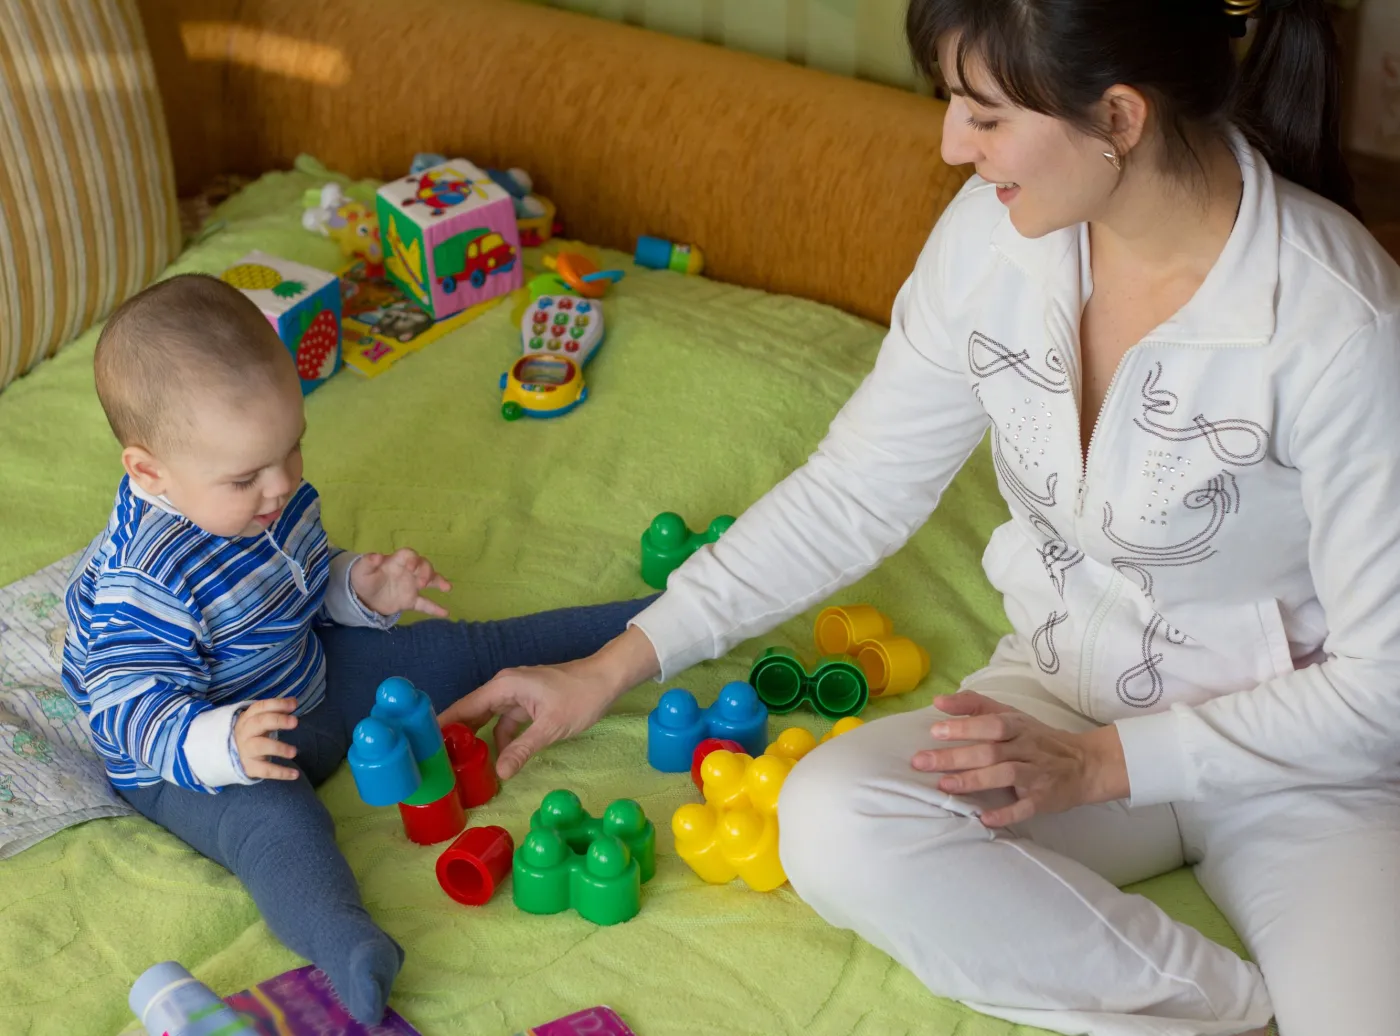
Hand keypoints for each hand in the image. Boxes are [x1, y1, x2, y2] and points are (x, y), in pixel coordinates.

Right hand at [234, 698, 299, 780]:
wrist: (229, 757)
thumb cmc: (252, 735)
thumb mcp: (260, 721)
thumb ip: (275, 711)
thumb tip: (294, 701)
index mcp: (248, 719)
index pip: (260, 708)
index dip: (277, 704)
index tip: (293, 705)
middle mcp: (245, 733)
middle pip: (259, 723)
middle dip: (277, 720)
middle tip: (295, 722)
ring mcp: (246, 751)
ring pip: (260, 746)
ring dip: (278, 747)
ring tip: (294, 752)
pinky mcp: (250, 767)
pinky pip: (265, 770)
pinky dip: (281, 773)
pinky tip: (295, 774)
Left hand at [351, 548, 451, 617]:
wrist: (362, 597)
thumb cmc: (363, 579)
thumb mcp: (360, 570)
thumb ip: (367, 562)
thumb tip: (375, 556)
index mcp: (396, 562)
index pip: (409, 555)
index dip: (413, 559)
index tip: (411, 567)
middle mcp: (407, 572)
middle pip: (423, 565)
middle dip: (426, 572)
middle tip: (423, 583)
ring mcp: (411, 586)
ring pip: (429, 580)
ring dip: (438, 582)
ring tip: (446, 587)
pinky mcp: (410, 600)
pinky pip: (425, 603)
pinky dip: (435, 608)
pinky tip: (445, 612)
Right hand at [437, 626, 659, 779]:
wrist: (606, 680)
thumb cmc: (580, 697)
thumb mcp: (551, 727)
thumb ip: (523, 749)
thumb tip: (500, 773)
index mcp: (504, 686)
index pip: (464, 707)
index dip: (443, 725)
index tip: (424, 745)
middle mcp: (504, 687)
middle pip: (471, 713)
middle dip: (456, 735)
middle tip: (438, 762)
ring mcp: (515, 695)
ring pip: (487, 719)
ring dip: (477, 739)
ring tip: (462, 765)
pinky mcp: (526, 704)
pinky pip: (504, 722)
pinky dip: (498, 739)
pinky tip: (495, 760)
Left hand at [910, 691, 1129, 827]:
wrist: (1085, 763)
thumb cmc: (1036, 738)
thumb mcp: (1011, 715)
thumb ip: (975, 705)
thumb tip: (939, 700)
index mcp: (1017, 726)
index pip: (990, 723)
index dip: (964, 726)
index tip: (935, 730)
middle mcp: (1027, 747)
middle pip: (990, 750)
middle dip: (954, 756)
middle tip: (922, 762)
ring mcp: (1037, 773)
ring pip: (1005, 774)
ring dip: (974, 780)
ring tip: (945, 785)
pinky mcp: (1044, 798)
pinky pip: (1026, 806)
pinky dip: (1006, 813)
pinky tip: (984, 818)